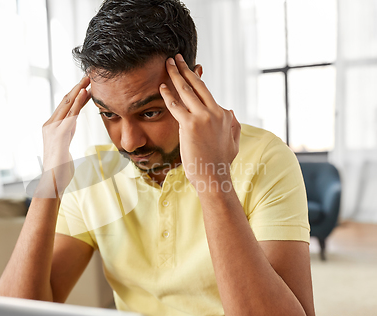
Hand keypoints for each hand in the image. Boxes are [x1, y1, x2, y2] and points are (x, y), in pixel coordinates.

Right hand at [38, 76, 90, 197]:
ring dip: (78, 90)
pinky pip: (70, 115)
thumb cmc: (59, 168)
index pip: (65, 106)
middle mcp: (50, 125)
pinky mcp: (58, 135)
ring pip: (67, 104)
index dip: (75, 94)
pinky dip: (77, 103)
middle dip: (77, 87)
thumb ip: (66, 132)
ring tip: (88, 79)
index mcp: (51, 127)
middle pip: (65, 101)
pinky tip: (84, 93)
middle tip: (89, 75)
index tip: (86, 84)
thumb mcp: (64, 144)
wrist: (52, 183)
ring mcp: (53, 129)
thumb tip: (71, 124)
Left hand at [159, 54, 240, 191]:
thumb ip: (232, 125)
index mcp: (224, 115)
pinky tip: (161, 87)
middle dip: (185, 69)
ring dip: (175, 75)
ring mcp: (203, 118)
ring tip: (167, 64)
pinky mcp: (190, 125)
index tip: (190, 68)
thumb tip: (230, 113)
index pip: (207, 92)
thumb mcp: (233, 141)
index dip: (196, 78)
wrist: (214, 177)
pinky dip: (168, 95)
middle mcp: (215, 112)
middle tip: (176, 57)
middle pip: (197, 85)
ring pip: (186, 91)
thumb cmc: (220, 163)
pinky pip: (176, 106)